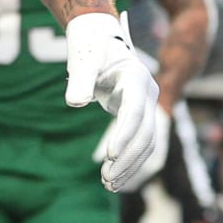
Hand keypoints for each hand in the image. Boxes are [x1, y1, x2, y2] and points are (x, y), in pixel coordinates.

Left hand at [65, 11, 159, 191]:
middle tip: (106, 179)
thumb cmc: (89, 46)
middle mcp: (148, 92)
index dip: (124, 135)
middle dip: (127, 158)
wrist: (99, 37)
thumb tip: (74, 103)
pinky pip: (141, 142)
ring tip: (108, 185)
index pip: (134, 112)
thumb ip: (80, 79)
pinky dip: (130, 160)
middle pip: (145, 133)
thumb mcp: (83, 59)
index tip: (109, 156)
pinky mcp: (141, 114)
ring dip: (130, 165)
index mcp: (136, 76)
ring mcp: (147, 104)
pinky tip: (115, 176)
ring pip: (147, 142)